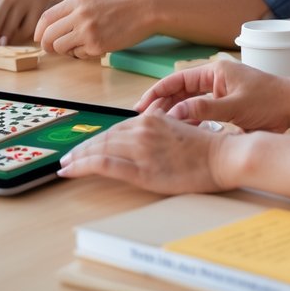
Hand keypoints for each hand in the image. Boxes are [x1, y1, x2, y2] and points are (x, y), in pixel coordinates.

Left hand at [33, 0, 153, 57]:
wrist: (146, 10)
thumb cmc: (121, 5)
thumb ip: (73, 8)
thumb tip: (52, 26)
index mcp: (77, 0)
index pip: (46, 17)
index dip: (39, 31)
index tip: (40, 38)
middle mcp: (79, 14)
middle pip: (49, 35)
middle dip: (47, 45)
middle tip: (53, 49)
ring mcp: (88, 30)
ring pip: (60, 47)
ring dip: (66, 50)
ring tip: (80, 45)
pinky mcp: (97, 45)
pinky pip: (79, 55)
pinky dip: (83, 54)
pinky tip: (96, 46)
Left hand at [57, 113, 234, 193]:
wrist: (225, 156)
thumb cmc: (206, 147)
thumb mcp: (178, 127)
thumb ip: (158, 127)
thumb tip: (144, 127)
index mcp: (149, 120)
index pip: (113, 130)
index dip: (95, 140)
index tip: (83, 147)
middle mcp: (141, 130)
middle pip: (102, 139)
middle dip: (81, 149)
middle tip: (66, 158)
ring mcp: (141, 150)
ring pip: (99, 150)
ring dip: (77, 158)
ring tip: (65, 166)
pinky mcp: (144, 170)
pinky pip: (105, 165)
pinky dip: (84, 166)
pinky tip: (71, 170)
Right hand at [136, 61, 289, 133]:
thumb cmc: (271, 101)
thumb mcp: (236, 107)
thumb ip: (205, 110)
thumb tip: (176, 113)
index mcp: (214, 72)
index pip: (177, 79)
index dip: (157, 92)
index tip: (142, 105)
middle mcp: (214, 79)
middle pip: (180, 91)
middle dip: (162, 104)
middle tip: (145, 120)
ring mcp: (220, 92)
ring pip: (189, 102)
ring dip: (175, 113)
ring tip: (159, 127)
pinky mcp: (226, 105)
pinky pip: (201, 111)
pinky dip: (190, 120)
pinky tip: (182, 131)